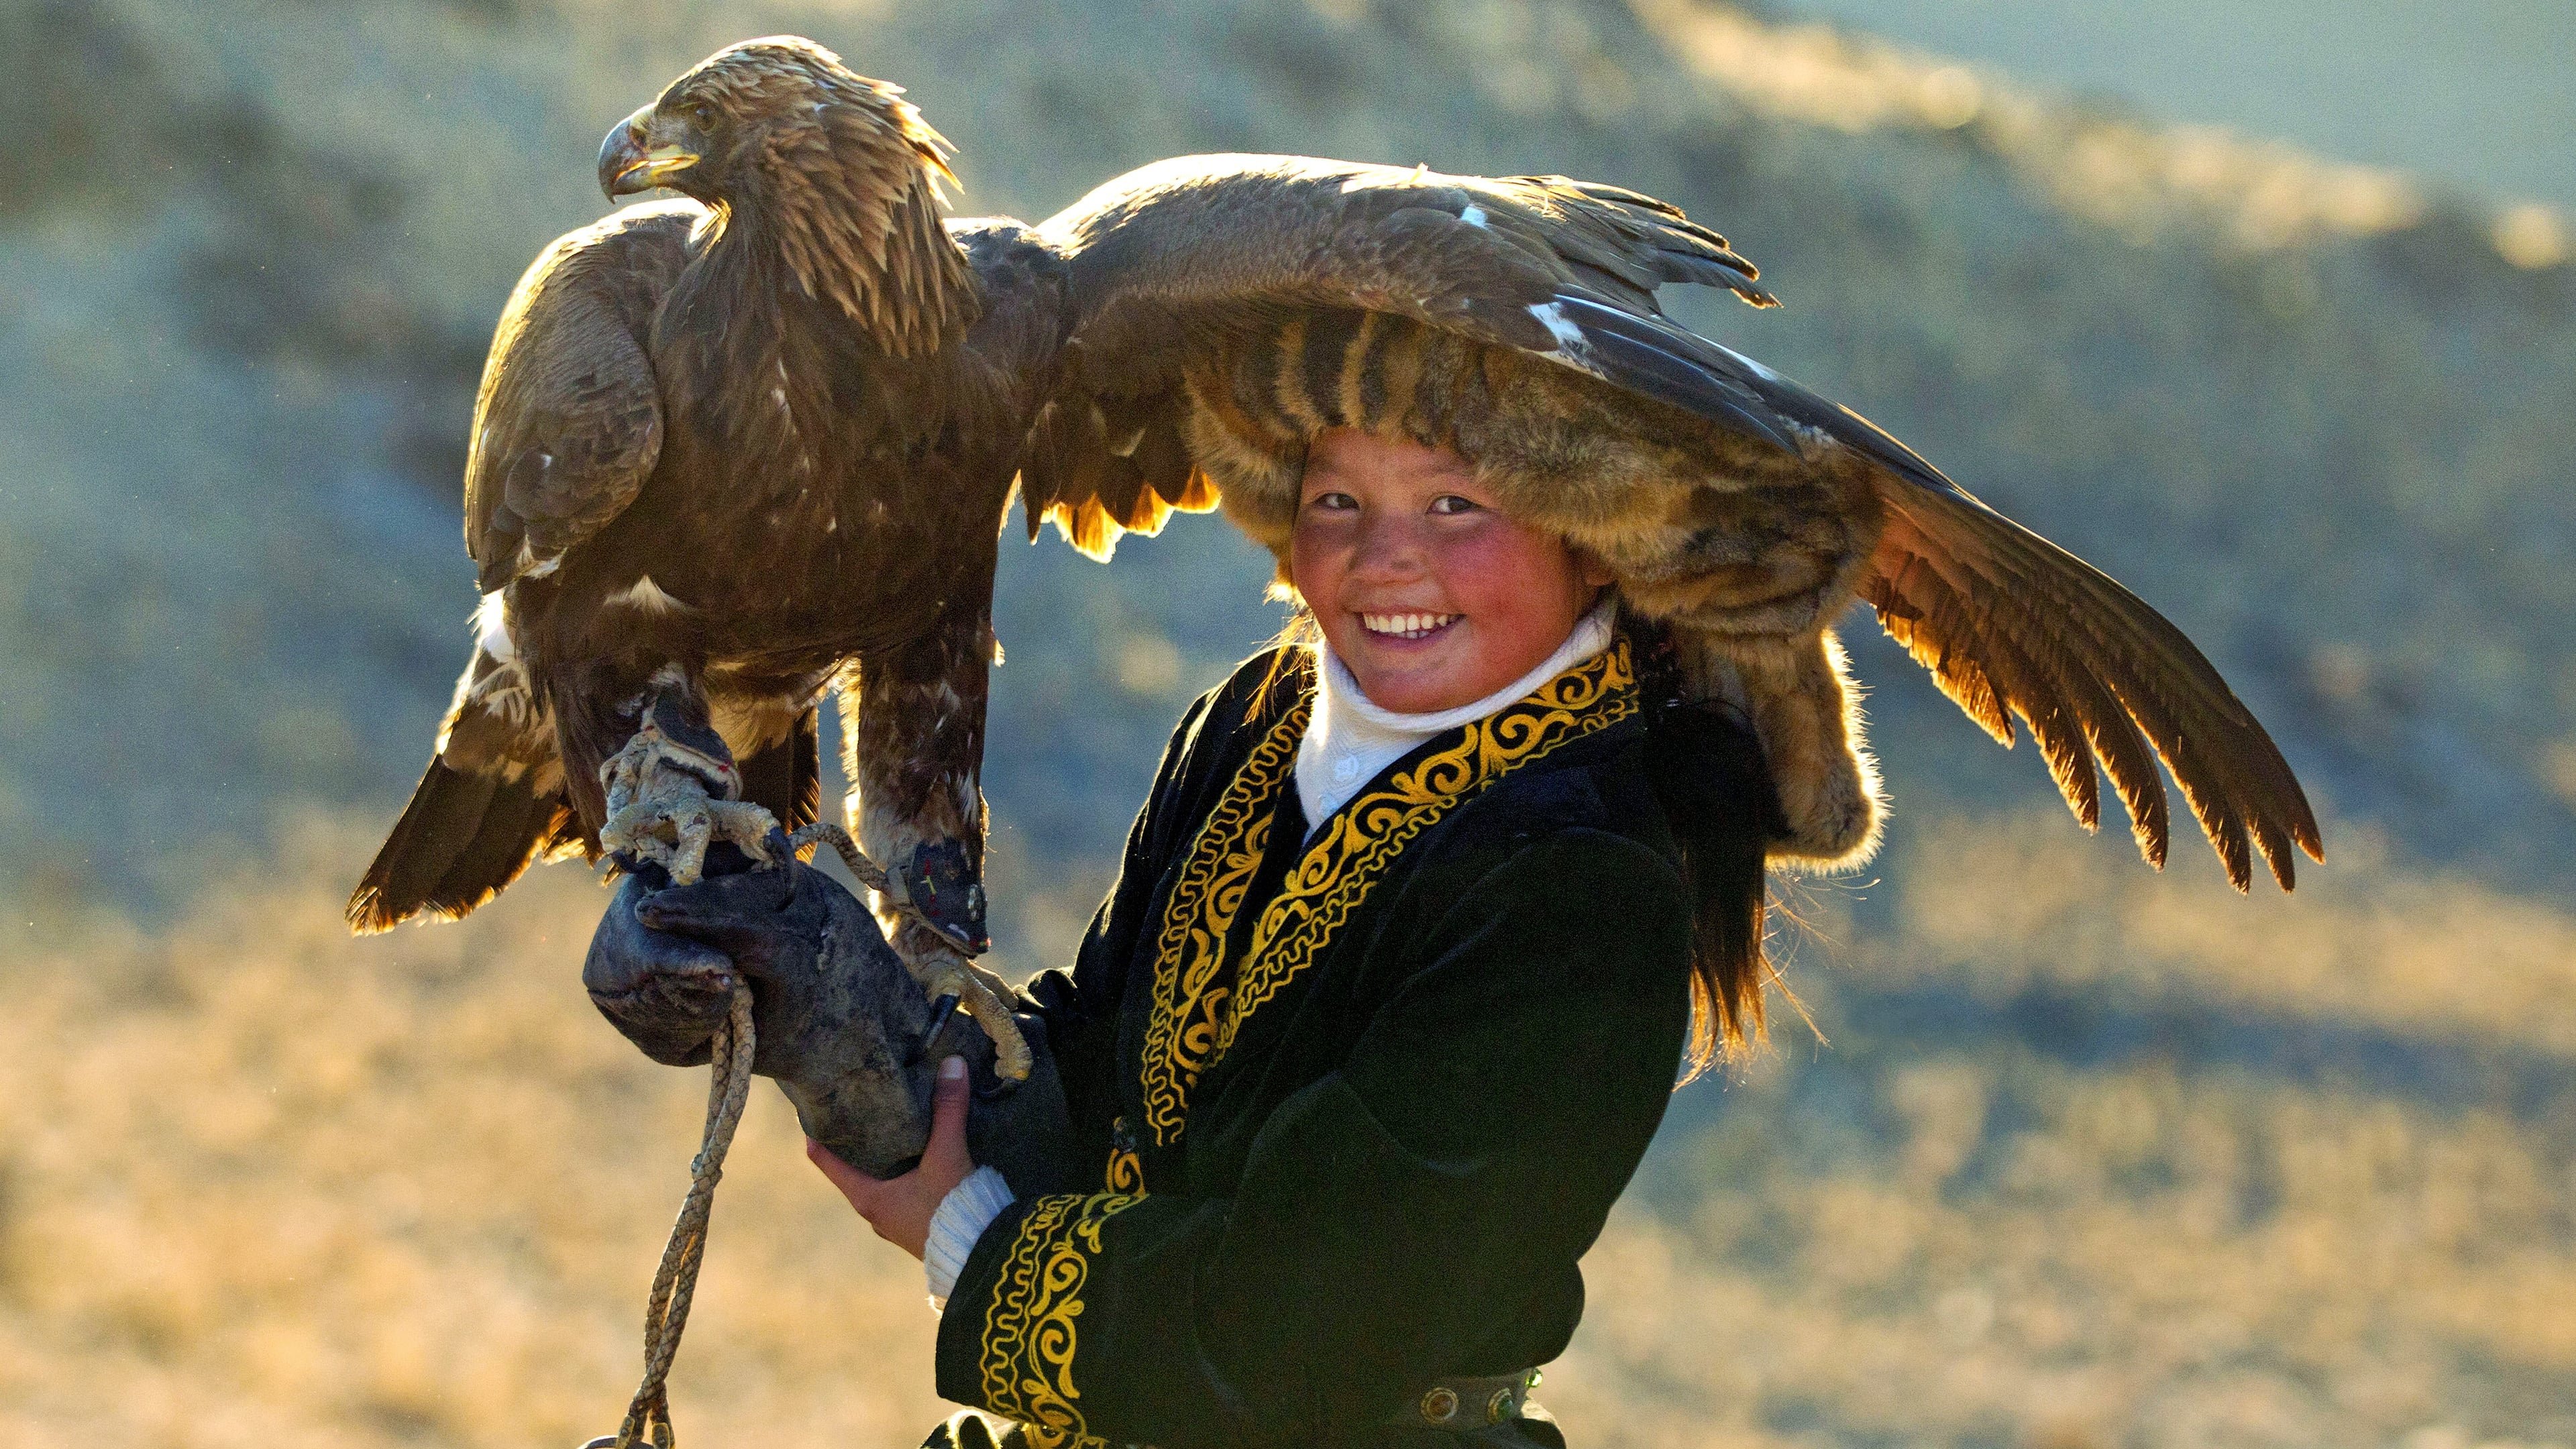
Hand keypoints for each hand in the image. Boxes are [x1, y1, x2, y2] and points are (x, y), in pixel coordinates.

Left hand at [807, 1054, 976, 1259]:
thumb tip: (951, 1063)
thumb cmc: (952, 1207)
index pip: (826, 1162)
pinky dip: (901, 1175)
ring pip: (877, 1185)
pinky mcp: (916, 1229)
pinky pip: (899, 1196)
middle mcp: (875, 1213)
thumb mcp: (947, 1154)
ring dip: (880, 1162)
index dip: (816, 1135)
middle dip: (854, 1144)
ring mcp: (894, 1225)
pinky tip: (919, 1161)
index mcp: (868, 1197)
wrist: (980, 1254)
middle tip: (857, 1110)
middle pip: (852, 1172)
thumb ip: (948, 1110)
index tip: (811, 1111)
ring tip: (889, 1130)